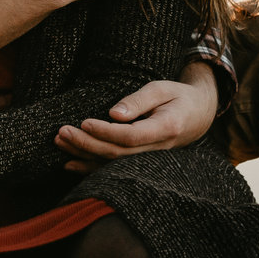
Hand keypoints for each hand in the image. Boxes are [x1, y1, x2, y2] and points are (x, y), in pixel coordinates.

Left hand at [55, 62, 218, 171]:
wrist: (199, 115)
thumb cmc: (178, 96)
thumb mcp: (161, 88)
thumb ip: (138, 100)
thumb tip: (113, 114)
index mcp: (166, 128)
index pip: (130, 136)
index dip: (105, 132)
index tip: (83, 122)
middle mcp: (158, 149)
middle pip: (117, 153)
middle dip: (86, 144)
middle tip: (62, 132)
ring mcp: (150, 160)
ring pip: (113, 163)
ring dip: (83, 155)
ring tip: (59, 142)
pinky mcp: (141, 162)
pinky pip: (114, 169)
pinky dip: (90, 168)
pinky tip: (69, 163)